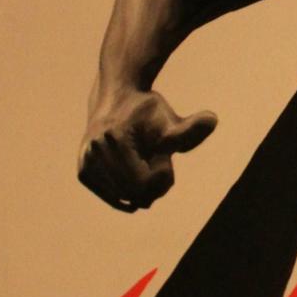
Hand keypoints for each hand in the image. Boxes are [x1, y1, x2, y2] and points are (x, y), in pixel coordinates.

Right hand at [77, 91, 216, 212]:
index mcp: (113, 139)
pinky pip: (114, 197)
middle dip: (154, 185)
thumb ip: (190, 129)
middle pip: (134, 193)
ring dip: (143, 188)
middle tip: (159, 161)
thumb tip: (213, 120)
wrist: (117, 98)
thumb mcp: (171, 120)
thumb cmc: (148, 111)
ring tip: (145, 162)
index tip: (167, 158)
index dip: (163, 178)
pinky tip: (136, 172)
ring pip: (125, 198)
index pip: (143, 183)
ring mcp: (85, 163)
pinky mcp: (83, 172)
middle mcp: (93, 152)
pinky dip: (131, 191)